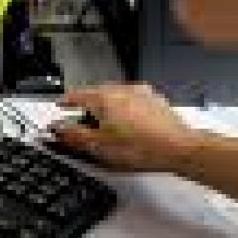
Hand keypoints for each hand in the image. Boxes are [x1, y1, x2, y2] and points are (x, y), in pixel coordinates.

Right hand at [51, 83, 199, 172]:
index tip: (60, 107)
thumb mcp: (99, 147)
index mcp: (103, 97)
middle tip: (82, 125)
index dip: (65, 103)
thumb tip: (59, 129)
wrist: (179, 148)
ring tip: (108, 130)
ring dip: (107, 110)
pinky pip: (133, 104)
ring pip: (115, 99)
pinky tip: (130, 130)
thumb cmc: (141, 147)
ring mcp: (140, 94)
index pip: (76, 95)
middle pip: (96, 95)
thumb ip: (75, 135)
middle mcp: (121, 89)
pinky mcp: (155, 102)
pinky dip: (126, 113)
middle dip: (87, 109)